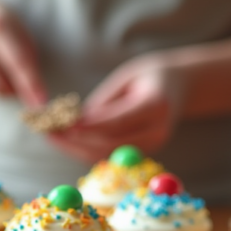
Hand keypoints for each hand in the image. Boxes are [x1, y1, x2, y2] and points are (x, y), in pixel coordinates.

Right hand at [0, 0, 45, 106]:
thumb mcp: (17, 27)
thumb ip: (28, 56)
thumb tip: (36, 91)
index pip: (18, 62)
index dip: (31, 84)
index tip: (41, 102)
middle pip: (2, 84)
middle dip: (17, 89)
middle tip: (24, 81)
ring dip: (4, 87)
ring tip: (3, 67)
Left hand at [48, 55, 184, 162]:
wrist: (181, 86)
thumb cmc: (151, 75)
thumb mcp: (126, 77)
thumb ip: (103, 102)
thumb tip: (75, 123)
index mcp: (157, 104)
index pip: (118, 121)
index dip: (88, 127)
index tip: (63, 125)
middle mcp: (158, 129)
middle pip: (111, 144)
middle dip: (76, 141)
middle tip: (49, 132)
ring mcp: (154, 144)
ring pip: (108, 154)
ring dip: (76, 149)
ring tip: (52, 137)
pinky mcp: (145, 151)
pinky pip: (111, 155)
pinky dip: (86, 150)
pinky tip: (67, 141)